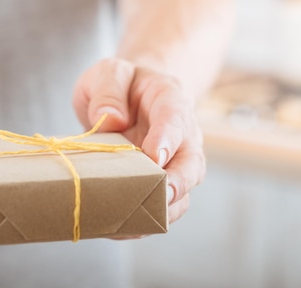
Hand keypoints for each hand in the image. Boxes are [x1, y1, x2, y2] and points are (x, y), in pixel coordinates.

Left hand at [73, 58, 205, 223]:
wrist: (129, 95)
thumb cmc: (122, 83)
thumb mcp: (110, 71)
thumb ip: (108, 89)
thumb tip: (111, 120)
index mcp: (170, 100)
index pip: (175, 118)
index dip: (168, 139)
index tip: (156, 156)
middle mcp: (181, 135)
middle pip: (192, 163)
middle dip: (178, 183)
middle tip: (161, 196)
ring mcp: (174, 162)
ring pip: (182, 192)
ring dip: (163, 210)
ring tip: (136, 223)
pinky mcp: (160, 182)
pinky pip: (162, 206)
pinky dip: (145, 220)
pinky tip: (120, 229)